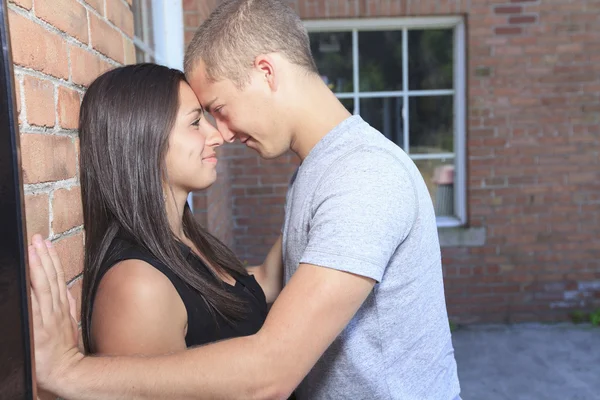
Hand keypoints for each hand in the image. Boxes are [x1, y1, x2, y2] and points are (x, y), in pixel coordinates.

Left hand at [29, 234, 82, 392]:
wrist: (67, 371)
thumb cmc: (65, 349)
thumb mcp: (71, 323)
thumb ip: (67, 305)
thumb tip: (65, 288)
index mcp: (62, 306)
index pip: (57, 277)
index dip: (51, 258)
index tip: (46, 242)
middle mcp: (55, 309)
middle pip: (50, 278)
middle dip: (44, 256)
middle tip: (37, 238)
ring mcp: (47, 318)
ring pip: (43, 287)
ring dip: (38, 266)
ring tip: (33, 249)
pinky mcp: (38, 329)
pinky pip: (34, 307)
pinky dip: (31, 291)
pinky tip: (26, 278)